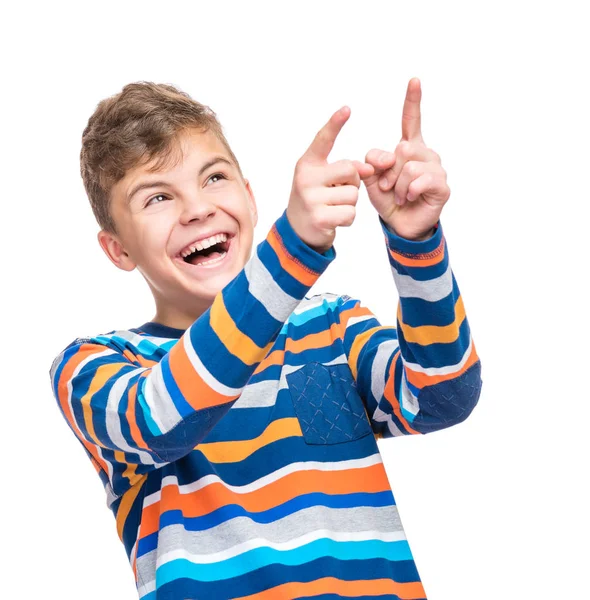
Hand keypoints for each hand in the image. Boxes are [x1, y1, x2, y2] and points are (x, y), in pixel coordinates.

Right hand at [287, 106, 374, 252]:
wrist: (299, 230)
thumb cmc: (317, 198)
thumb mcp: (326, 180)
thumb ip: (347, 170)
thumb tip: (370, 168)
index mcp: (307, 164)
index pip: (322, 140)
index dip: (335, 124)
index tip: (347, 109)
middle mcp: (306, 178)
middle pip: (350, 170)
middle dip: (352, 182)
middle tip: (338, 191)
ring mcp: (311, 199)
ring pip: (353, 195)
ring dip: (350, 203)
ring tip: (333, 207)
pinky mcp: (319, 218)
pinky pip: (350, 213)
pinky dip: (347, 218)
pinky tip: (334, 219)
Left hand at [360, 78, 449, 240]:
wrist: (400, 225)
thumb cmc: (389, 200)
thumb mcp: (373, 181)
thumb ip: (372, 164)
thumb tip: (381, 156)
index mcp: (409, 148)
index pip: (411, 121)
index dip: (412, 101)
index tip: (414, 80)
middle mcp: (425, 153)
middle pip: (402, 148)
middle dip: (389, 171)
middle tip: (388, 187)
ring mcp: (436, 168)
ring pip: (409, 165)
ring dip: (397, 185)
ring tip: (400, 196)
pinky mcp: (442, 185)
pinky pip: (419, 180)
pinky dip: (408, 191)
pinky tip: (410, 198)